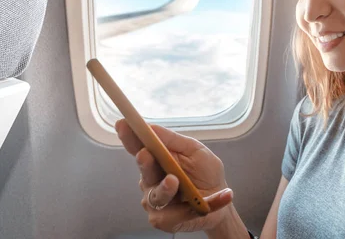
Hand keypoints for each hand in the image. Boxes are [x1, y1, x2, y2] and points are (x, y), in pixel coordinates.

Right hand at [115, 119, 233, 232]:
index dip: (129, 137)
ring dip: (165, 188)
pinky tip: (222, 196)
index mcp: (157, 161)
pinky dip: (201, 205)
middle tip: (145, 154)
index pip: (138, 148)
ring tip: (175, 181)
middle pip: (144, 171)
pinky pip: (175, 215)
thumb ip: (173, 140)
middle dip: (145, 163)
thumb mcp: (195, 150)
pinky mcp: (165, 220)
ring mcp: (156, 201)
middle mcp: (152, 180)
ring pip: (155, 195)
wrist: (221, 201)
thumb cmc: (206, 174)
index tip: (122, 124)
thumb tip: (151, 127)